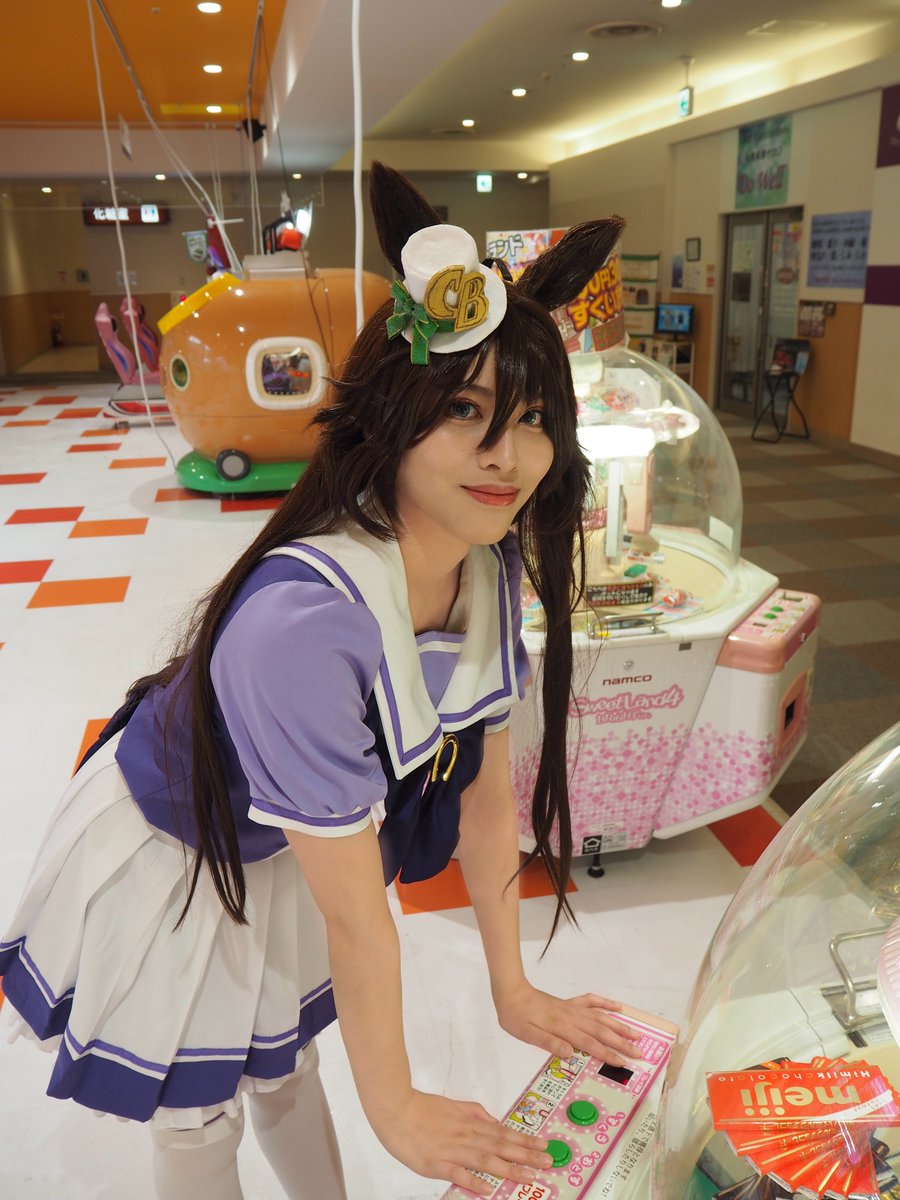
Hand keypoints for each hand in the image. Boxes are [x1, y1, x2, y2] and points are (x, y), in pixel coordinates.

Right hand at [372, 1088, 553, 1195]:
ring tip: (529, 1176)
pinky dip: (473, 1180)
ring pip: (485, 1159)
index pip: (503, 1133)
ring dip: (509, 1168)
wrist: (394, 1109)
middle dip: (526, 1155)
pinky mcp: (436, 1163)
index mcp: (469, 1124)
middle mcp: (465, 1137)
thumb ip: (474, 1112)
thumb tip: (494, 1120)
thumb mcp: (452, 1105)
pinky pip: (458, 1173)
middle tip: (547, 1161)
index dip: (524, 1140)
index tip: (543, 1145)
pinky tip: (488, 1188)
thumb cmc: (421, 1107)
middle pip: (500, 1147)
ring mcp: (451, 1150)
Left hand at [494, 983, 642, 1065]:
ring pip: (601, 1017)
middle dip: (621, 1043)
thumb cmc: (516, 1016)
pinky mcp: (569, 1003)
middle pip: (601, 1031)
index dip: (608, 1054)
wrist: (510, 991)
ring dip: (619, 1026)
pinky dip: (605, 1003)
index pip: (590, 1044)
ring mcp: (572, 1008)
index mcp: (562, 1028)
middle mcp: (571, 1017)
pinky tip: (617, 1007)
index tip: (623, 1062)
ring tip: (636, 1033)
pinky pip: (591, 1001)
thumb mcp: (526, 1034)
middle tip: (639, 1053)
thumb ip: (549, 1042)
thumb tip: (570, 1053)